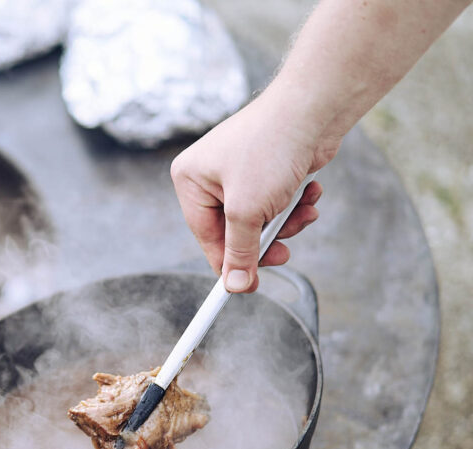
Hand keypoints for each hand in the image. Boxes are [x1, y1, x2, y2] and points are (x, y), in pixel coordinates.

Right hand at [170, 90, 336, 292]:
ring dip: (285, 222)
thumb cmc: (270, 148)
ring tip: (303, 212)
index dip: (228, 263)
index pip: (206, 236)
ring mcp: (240, 171)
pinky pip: (276, 202)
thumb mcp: (248, 210)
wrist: (313, 107)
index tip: (246, 286)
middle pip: (234, 230)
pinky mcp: (268, 169)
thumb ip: (240, 251)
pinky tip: (310, 193)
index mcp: (190, 181)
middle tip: (284, 253)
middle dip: (264, 240)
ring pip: (260, 219)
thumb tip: (235, 286)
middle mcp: (210, 175)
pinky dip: (294, 204)